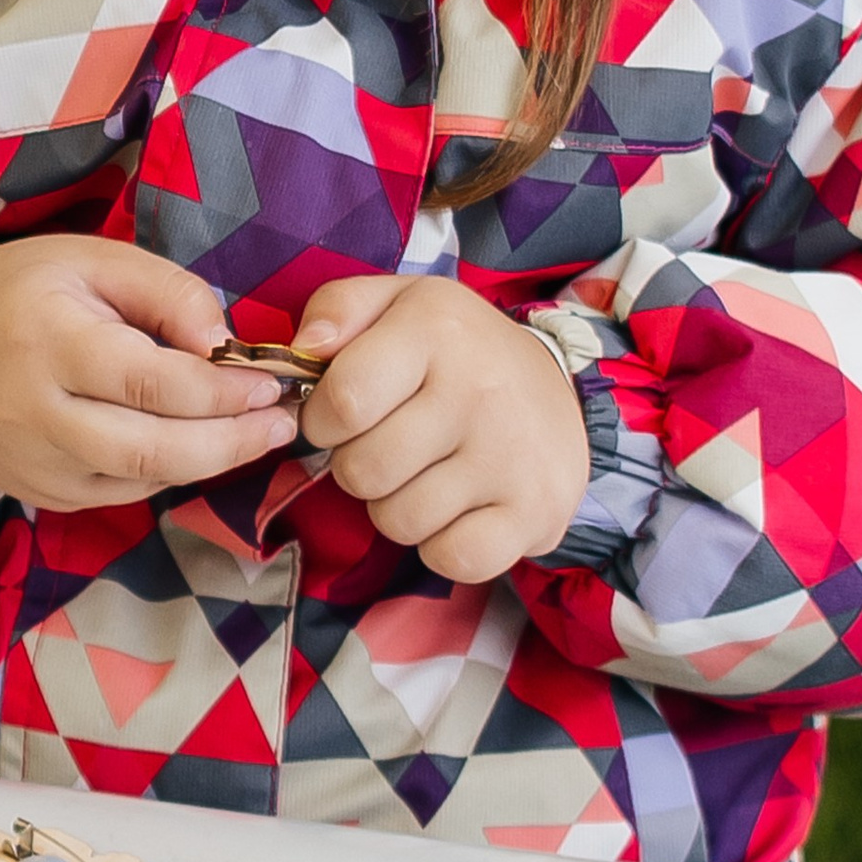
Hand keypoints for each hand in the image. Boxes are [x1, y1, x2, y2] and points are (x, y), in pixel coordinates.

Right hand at [0, 236, 293, 512]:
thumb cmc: (17, 293)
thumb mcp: (89, 259)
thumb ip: (165, 292)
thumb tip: (225, 344)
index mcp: (48, 342)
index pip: (150, 383)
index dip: (220, 391)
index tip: (270, 381)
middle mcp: (36, 414)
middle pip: (151, 449)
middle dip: (230, 442)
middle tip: (282, 424)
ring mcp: (36, 465)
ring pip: (141, 481)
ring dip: (210, 463)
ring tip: (258, 436)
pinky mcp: (41, 494)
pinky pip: (121, 493)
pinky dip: (167, 472)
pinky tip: (197, 446)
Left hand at [292, 272, 589, 578]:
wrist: (557, 384)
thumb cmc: (455, 350)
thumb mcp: (396, 303)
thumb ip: (336, 308)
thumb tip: (304, 348)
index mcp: (436, 329)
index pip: (343, 400)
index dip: (321, 420)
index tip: (340, 417)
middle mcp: (479, 390)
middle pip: (362, 471)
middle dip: (358, 466)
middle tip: (391, 445)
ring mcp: (512, 456)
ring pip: (399, 520)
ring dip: (397, 507)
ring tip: (427, 472)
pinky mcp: (537, 512)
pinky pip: (452, 558)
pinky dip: (442, 545)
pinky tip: (457, 509)